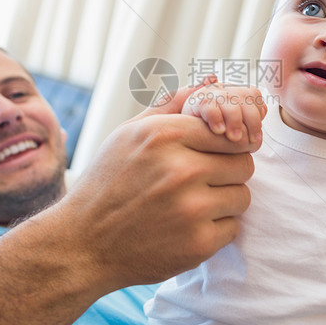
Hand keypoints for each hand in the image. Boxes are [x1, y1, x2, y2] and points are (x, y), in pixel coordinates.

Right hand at [57, 82, 258, 292]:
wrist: (82, 244)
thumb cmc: (108, 183)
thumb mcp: (129, 134)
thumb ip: (172, 105)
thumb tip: (212, 80)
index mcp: (163, 136)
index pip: (229, 131)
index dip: (226, 143)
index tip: (214, 155)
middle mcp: (179, 170)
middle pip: (243, 162)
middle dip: (227, 172)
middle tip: (200, 182)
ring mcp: (190, 209)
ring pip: (242, 196)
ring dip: (223, 201)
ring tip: (191, 204)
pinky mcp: (197, 244)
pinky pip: (233, 227)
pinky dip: (215, 230)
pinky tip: (186, 228)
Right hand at [182, 77, 266, 142]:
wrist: (177, 129)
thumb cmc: (208, 127)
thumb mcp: (230, 122)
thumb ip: (246, 116)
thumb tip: (262, 108)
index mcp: (234, 91)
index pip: (254, 96)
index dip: (257, 115)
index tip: (256, 136)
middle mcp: (224, 88)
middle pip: (246, 97)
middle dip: (252, 121)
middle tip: (252, 142)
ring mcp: (209, 93)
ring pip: (230, 102)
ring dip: (235, 121)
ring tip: (235, 138)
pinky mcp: (196, 101)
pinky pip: (210, 106)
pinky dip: (217, 118)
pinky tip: (219, 131)